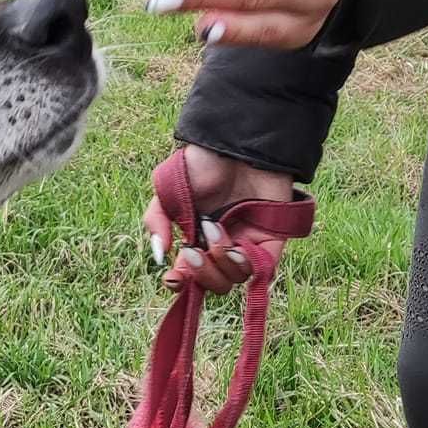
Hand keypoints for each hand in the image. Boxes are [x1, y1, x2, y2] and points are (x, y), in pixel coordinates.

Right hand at [146, 147, 296, 292]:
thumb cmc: (203, 163)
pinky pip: (262, 268)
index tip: (173, 278)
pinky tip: (236, 247)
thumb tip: (160, 255)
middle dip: (202, 274)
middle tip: (193, 250)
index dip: (181, 284)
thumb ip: (156, 221)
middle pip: (215, 284)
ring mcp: (247, 242)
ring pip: (236, 278)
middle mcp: (222, 245)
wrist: (236, 143)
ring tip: (215, 230)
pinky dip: (246, 264)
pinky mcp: (271, 238)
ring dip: (221, 261)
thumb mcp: (167, 191)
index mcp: (197, 238)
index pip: (190, 275)